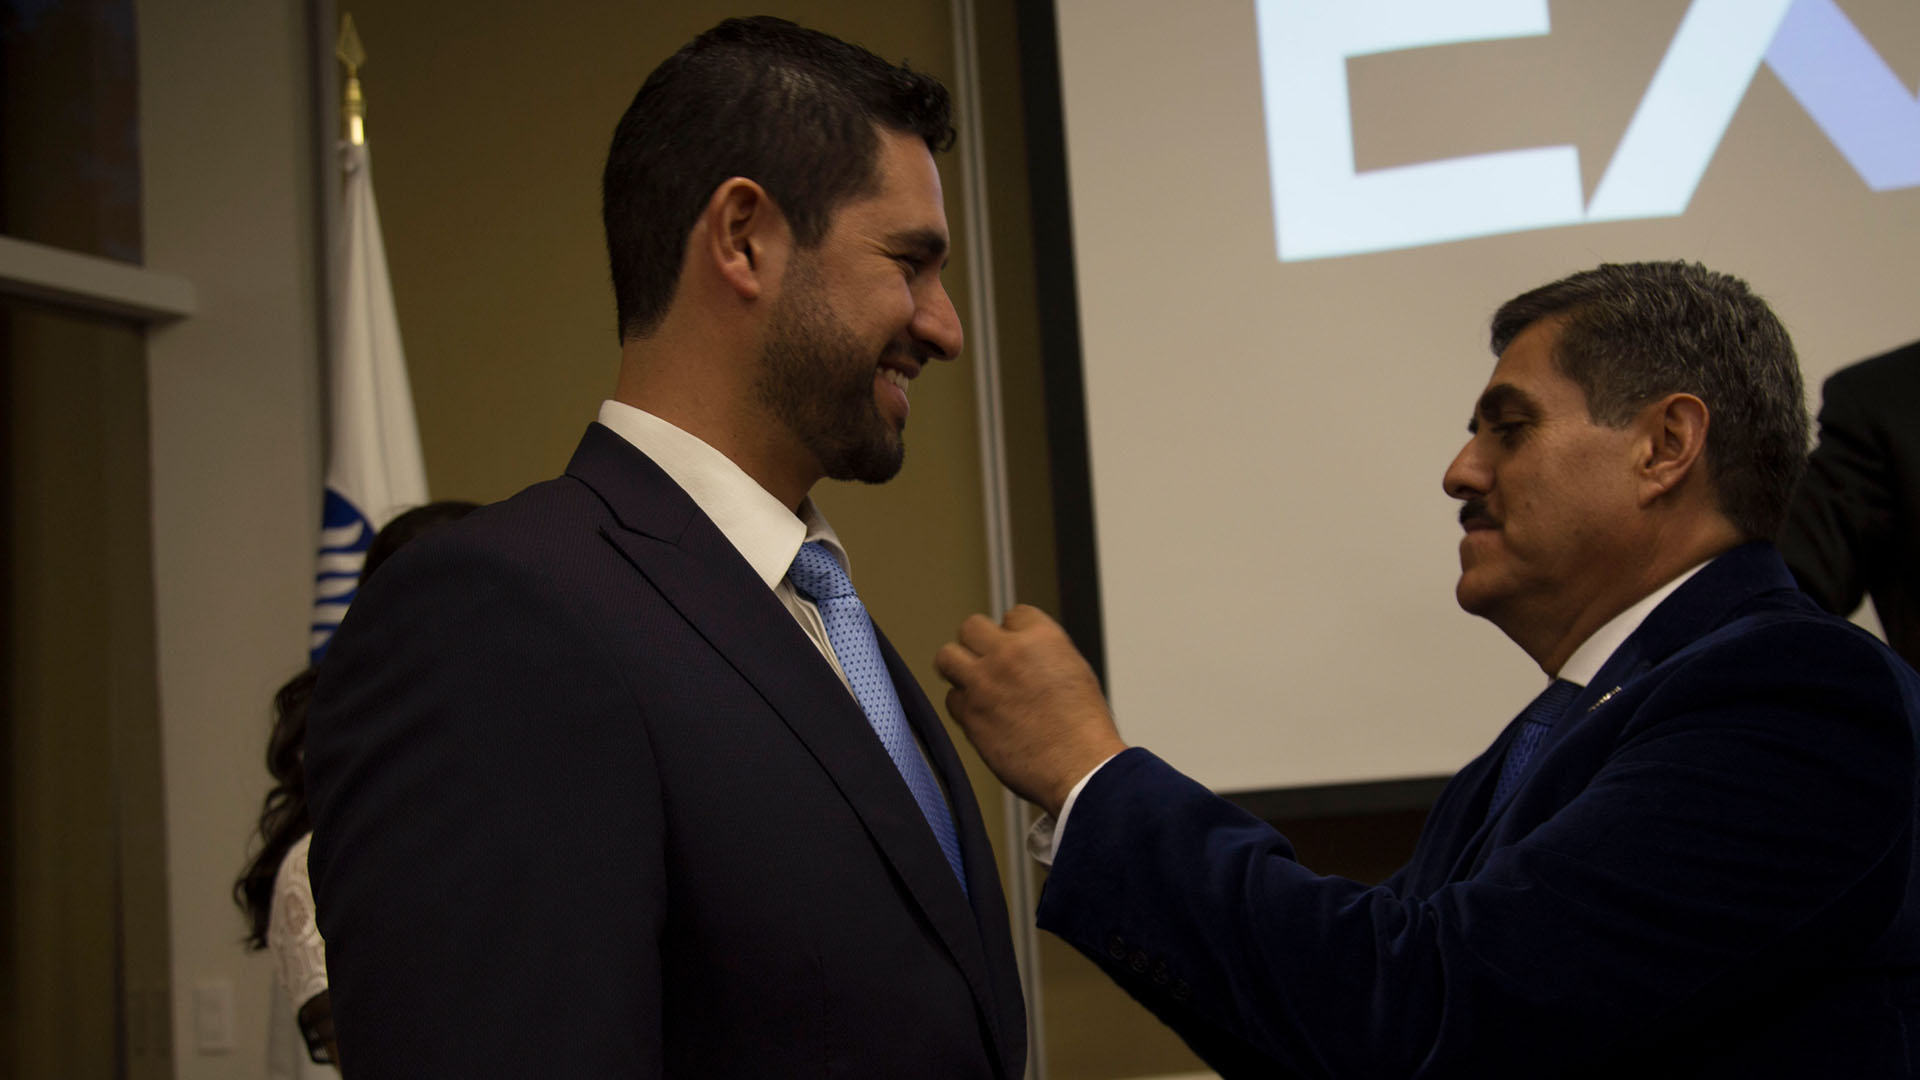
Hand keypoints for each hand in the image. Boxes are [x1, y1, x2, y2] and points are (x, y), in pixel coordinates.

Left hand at [934, 604, 1125, 815]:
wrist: (1081, 769)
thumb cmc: (1085, 729)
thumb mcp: (1074, 672)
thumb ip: (1042, 655)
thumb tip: (1022, 654)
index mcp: (1042, 638)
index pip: (1013, 614)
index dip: (1014, 634)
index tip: (1016, 650)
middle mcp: (1009, 654)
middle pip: (971, 627)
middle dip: (979, 644)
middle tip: (987, 662)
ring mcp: (984, 682)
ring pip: (947, 656)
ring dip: (958, 667)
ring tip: (972, 681)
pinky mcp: (970, 714)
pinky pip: (952, 699)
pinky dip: (963, 706)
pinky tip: (981, 716)